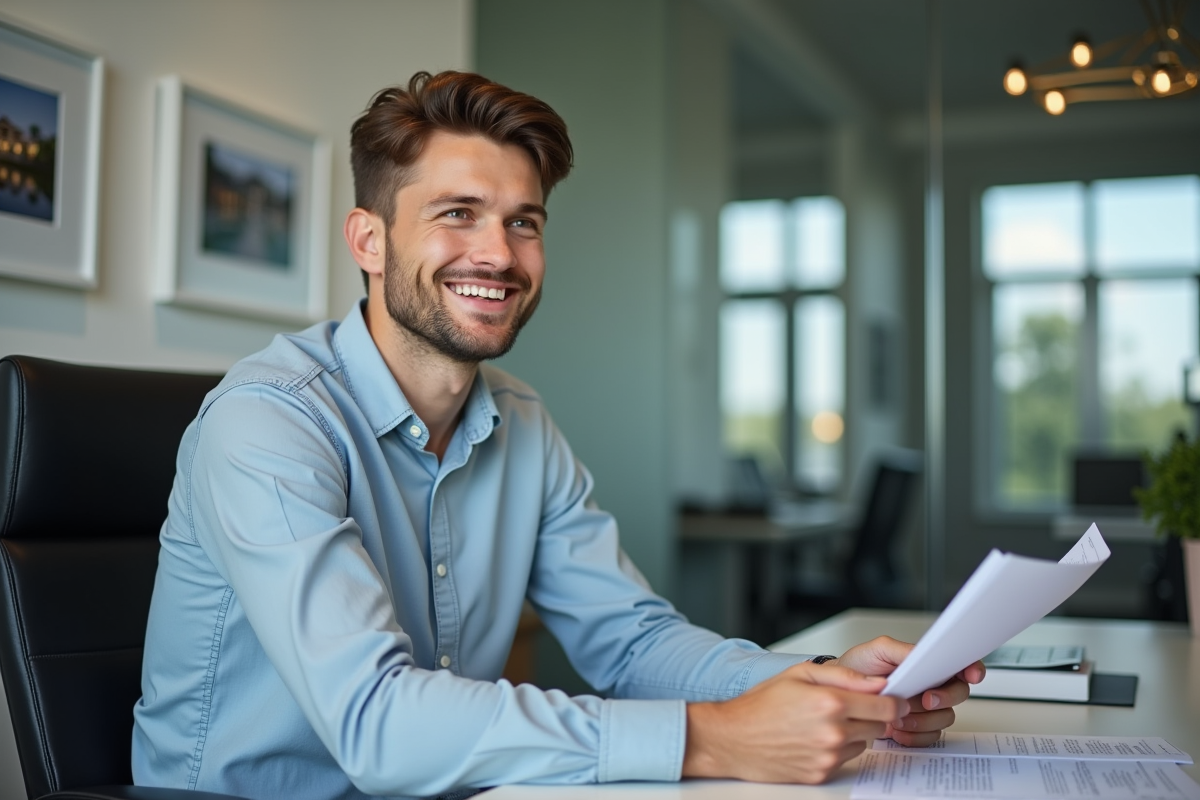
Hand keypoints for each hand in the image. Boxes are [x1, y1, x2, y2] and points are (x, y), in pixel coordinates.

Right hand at [682, 661, 907, 783]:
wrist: (732, 738)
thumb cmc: (761, 704)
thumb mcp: (799, 674)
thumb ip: (843, 675)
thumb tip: (877, 682)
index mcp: (830, 702)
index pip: (886, 707)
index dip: (893, 701)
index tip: (892, 699)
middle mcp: (833, 732)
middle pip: (879, 726)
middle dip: (871, 715)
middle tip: (849, 706)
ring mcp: (828, 757)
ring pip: (864, 744)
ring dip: (854, 733)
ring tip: (823, 722)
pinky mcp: (821, 774)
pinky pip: (845, 760)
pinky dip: (837, 749)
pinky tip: (813, 738)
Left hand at [831, 636, 985, 746]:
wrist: (839, 691)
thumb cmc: (859, 667)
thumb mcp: (879, 650)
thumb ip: (904, 650)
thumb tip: (925, 655)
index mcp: (927, 664)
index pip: (960, 665)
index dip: (973, 669)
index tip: (971, 674)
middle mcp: (931, 686)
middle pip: (958, 694)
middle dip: (944, 697)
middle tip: (924, 699)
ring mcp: (925, 709)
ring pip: (945, 718)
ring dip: (924, 719)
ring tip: (899, 716)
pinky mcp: (917, 728)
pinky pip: (930, 737)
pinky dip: (915, 735)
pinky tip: (898, 730)